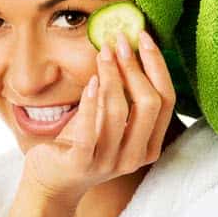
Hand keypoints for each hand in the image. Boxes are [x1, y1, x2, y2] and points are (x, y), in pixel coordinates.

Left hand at [22, 31, 176, 206]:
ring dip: (112, 77)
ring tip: (102, 53)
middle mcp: (135, 157)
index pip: (166, 100)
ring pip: (120, 112)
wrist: (51, 179)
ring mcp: (109, 163)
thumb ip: (120, 93)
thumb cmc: (80, 143)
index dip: (157, 66)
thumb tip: (123, 46)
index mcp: (149, 145)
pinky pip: (90, 130)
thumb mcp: (106, 118)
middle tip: (119, 41)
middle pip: (149, 104)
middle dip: (135, 66)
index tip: (143, 37)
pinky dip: (91, 102)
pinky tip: (90, 80)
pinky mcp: (82, 163)